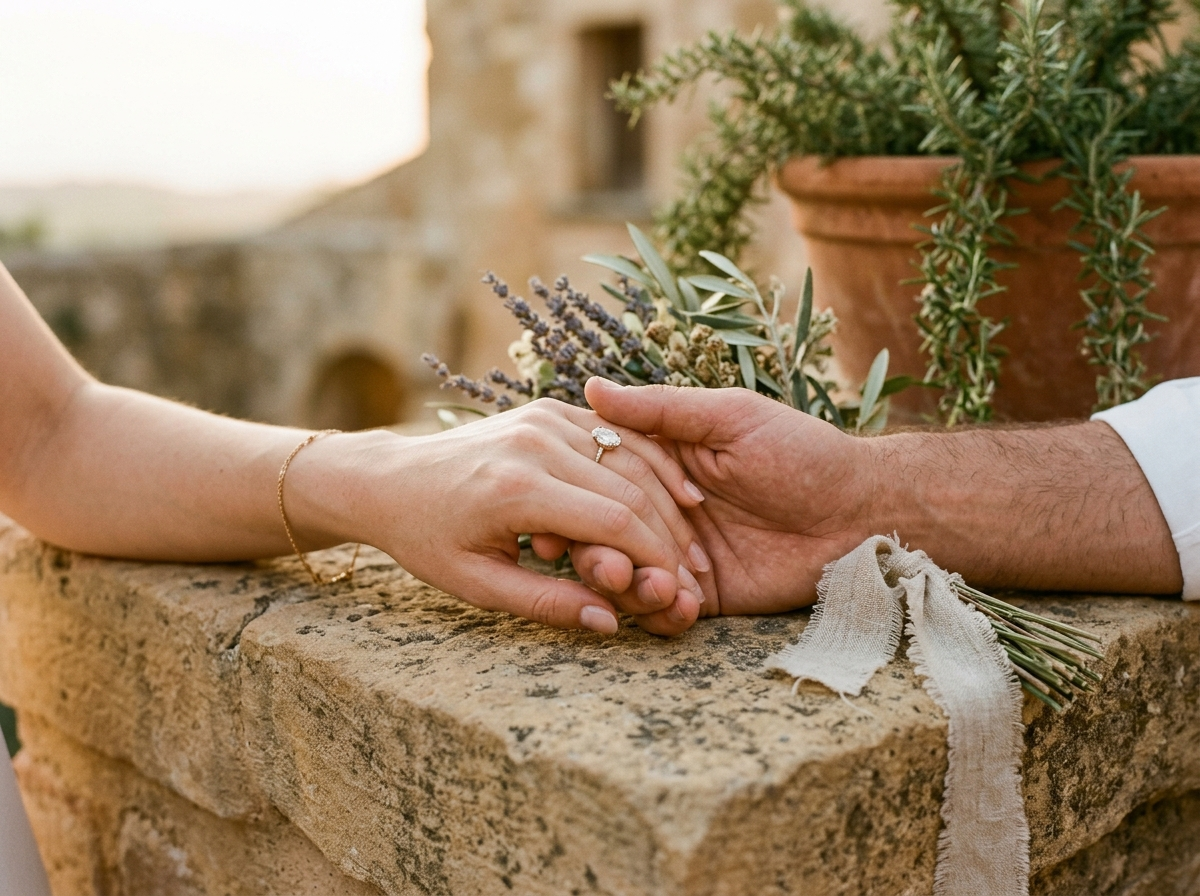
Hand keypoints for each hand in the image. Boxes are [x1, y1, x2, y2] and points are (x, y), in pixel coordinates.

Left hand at [291, 398, 714, 632]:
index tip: (679, 589)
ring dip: (668, 499)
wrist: (390, 478)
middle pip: (632, 486)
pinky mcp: (547, 409)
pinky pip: (614, 434)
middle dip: (670, 535)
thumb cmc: (426, 538)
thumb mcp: (477, 585)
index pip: (615, 520)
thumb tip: (610, 624)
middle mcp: (535, 442)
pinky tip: (675, 495)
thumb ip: (546, 602)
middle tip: (696, 574)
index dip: (656, 558)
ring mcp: (543, 417)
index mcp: (517, 487)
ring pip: (631, 456)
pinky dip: (648, 464)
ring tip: (691, 542)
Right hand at [579, 378, 874, 614]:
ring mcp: (681, 556)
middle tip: (614, 566)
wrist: (862, 513)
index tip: (562, 519)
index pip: (599, 484)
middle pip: (602, 538)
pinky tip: (682, 606)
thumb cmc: (803, 452)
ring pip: (626, 580)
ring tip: (657, 587)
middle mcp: (661, 512)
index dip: (578, 503)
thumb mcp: (729, 418)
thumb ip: (660, 410)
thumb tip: (591, 386)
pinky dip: (662, 614)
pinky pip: (665, 613)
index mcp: (660, 466)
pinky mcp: (706, 597)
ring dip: (629, 588)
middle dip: (599, 556)